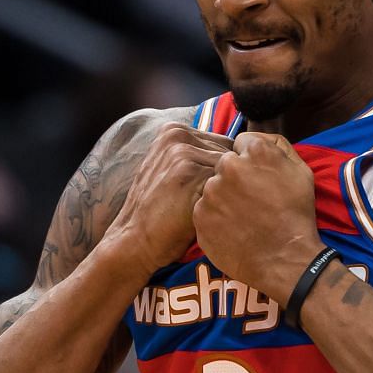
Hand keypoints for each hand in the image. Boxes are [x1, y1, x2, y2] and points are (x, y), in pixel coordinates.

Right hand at [102, 123, 230, 272]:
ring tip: (208, 211)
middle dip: (229, 182)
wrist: (133, 241)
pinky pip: (228, 186)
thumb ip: (197, 155)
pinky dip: (224, 205)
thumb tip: (239, 153)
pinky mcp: (192, 176)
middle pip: (232, 156)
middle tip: (211, 205)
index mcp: (173, 131)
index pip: (224, 144)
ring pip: (233, 172)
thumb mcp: (169, 170)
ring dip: (228, 194)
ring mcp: (184, 155)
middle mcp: (178, 137)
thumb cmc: (159, 212)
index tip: (209, 194)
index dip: (224, 173)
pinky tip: (208, 217)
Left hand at [193, 132, 321, 298]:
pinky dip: (214, 218)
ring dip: (223, 199)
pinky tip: (233, 229)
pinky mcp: (199, 216)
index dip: (249, 163)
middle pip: (223, 165)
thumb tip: (254, 138)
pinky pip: (203, 210)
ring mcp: (211, 192)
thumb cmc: (296, 215)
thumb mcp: (301, 171)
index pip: (240, 145)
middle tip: (250, 202)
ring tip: (242, 218)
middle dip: (234, 179)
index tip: (256, 180)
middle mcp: (228, 167)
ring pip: (211, 188)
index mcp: (255, 151)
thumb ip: (277, 145)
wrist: (285, 258)